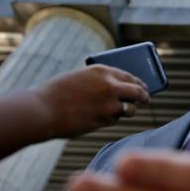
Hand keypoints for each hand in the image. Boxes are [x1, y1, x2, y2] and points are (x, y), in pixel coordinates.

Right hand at [35, 65, 149, 138]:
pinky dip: (112, 119)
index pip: (129, 75)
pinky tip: (105, 118)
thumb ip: (98, 81)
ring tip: (129, 110)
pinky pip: (115, 120)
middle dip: (144, 96)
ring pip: (130, 108)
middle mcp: (110, 85)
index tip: (143, 86)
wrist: (42, 110)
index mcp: (102, 70)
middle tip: (147, 100)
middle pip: (137, 91)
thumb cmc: (56, 93)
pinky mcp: (104, 120)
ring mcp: (109, 104)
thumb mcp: (79, 78)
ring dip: (130, 110)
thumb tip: (116, 89)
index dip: (138, 82)